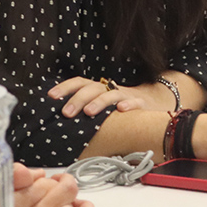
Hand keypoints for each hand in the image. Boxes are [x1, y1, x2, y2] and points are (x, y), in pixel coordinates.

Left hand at [48, 77, 170, 116]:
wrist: (154, 100)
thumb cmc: (121, 108)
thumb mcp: (102, 107)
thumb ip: (85, 111)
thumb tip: (59, 123)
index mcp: (98, 89)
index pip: (79, 83)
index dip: (65, 88)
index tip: (51, 96)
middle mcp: (110, 89)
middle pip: (92, 88)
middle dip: (78, 99)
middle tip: (66, 113)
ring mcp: (126, 96)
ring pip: (112, 94)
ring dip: (99, 102)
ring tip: (89, 113)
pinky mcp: (142, 104)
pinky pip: (135, 103)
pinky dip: (129, 105)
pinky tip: (122, 111)